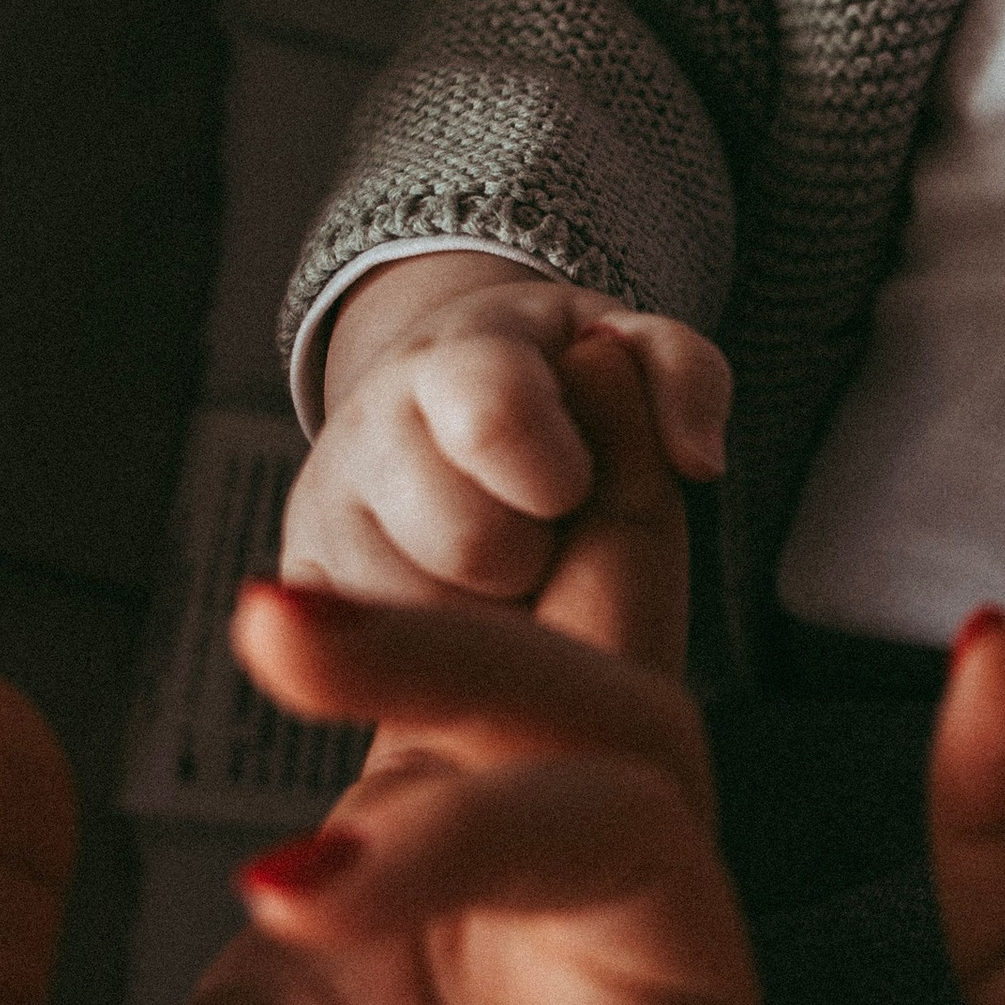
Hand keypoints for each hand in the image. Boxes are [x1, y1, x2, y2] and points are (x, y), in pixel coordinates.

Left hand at [0, 341, 764, 1004]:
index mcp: (373, 925)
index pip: (455, 683)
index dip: (462, 543)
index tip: (457, 414)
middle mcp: (518, 931)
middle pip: (596, 647)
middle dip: (589, 502)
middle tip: (564, 353)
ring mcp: (619, 976)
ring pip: (618, 715)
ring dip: (461, 643)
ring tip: (278, 623)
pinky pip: (630, 844)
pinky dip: (484, 818)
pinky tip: (317, 880)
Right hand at [284, 248, 731, 607]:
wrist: (446, 392)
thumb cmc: (564, 384)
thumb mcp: (633, 349)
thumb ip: (685, 376)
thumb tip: (699, 460)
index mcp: (461, 357)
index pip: (493, 415)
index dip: (555, 470)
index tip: (572, 484)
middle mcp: (369, 425)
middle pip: (470, 544)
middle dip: (535, 553)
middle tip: (544, 524)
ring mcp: (325, 504)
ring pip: (423, 616)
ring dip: (491, 609)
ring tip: (506, 555)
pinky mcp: (305, 575)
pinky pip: (379, 654)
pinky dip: (441, 642)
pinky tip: (464, 595)